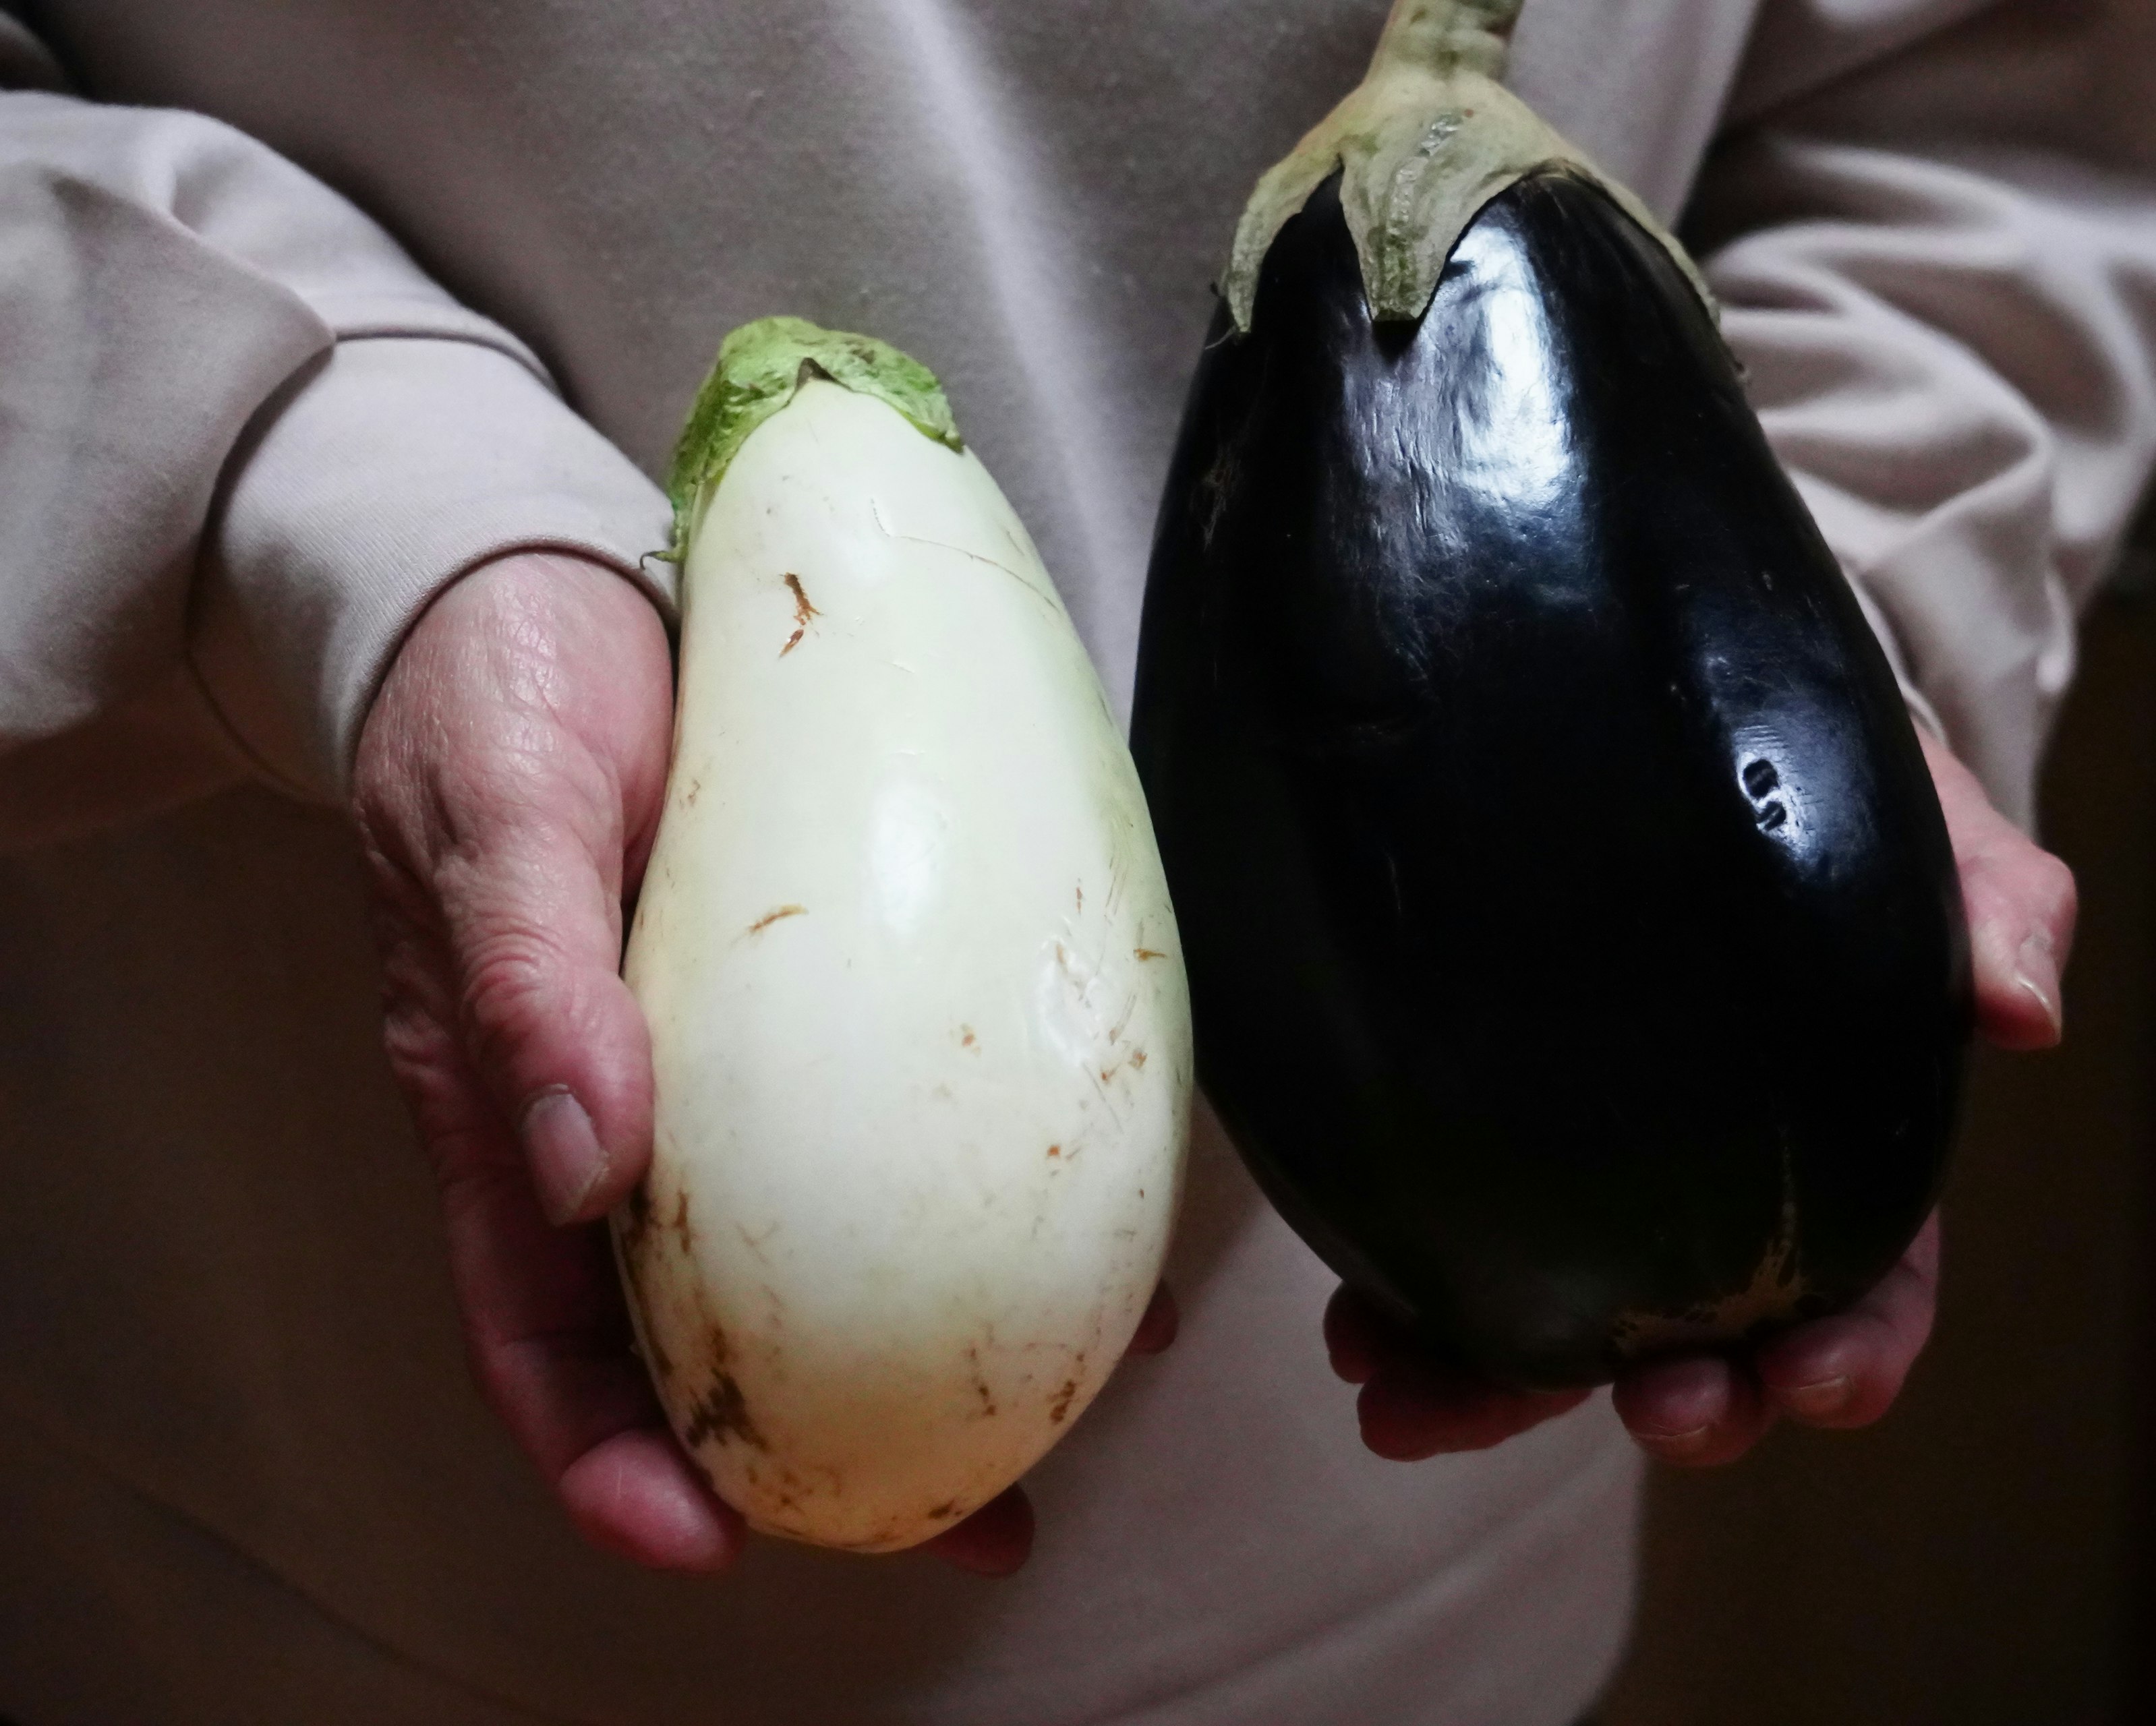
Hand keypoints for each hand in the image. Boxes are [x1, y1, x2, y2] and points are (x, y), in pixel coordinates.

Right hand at [355, 553, 1175, 1576]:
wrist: (549, 588)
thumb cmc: (491, 706)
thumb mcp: (500, 826)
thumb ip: (532, 983)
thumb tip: (589, 1164)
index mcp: (510, 1120)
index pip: (540, 1339)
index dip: (609, 1462)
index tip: (709, 1542)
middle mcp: (623, 1124)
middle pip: (706, 1339)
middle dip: (822, 1455)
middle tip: (970, 1522)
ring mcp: (727, 1066)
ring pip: (818, 1249)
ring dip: (928, 1341)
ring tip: (1066, 1406)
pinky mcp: (820, 997)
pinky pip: (895, 1116)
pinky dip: (981, 1182)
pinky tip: (1088, 1210)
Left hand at [1323, 726, 2077, 1464]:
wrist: (1675, 708)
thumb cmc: (1827, 783)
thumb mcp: (1925, 821)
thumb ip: (1992, 898)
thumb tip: (2026, 1012)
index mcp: (1845, 1144)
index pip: (1872, 1282)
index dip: (1856, 1349)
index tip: (1819, 1380)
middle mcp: (1716, 1190)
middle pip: (1712, 1338)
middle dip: (1688, 1401)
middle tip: (1659, 1407)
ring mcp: (1596, 1179)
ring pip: (1563, 1325)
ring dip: (1501, 1392)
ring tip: (1422, 1410)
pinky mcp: (1485, 1141)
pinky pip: (1454, 1255)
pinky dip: (1409, 1318)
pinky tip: (1359, 1338)